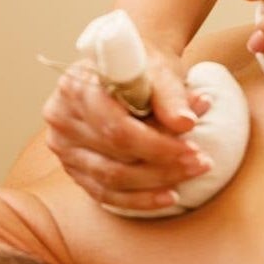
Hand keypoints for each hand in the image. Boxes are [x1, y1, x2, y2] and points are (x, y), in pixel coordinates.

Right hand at [41, 42, 214, 215]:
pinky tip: (168, 197)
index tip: (194, 148)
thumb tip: (186, 122)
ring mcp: (63, 147)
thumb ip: (172, 95)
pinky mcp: (72, 167)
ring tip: (192, 173)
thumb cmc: (142, 65)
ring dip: (156, 182)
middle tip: (201, 163)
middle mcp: (62, 117)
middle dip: (163, 164)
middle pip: (115, 156)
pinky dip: (139, 199)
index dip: (157, 144)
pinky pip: (104, 193)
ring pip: (110, 179)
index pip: (117, 128)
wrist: (125, 64)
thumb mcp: (159, 70)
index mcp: (77, 86)